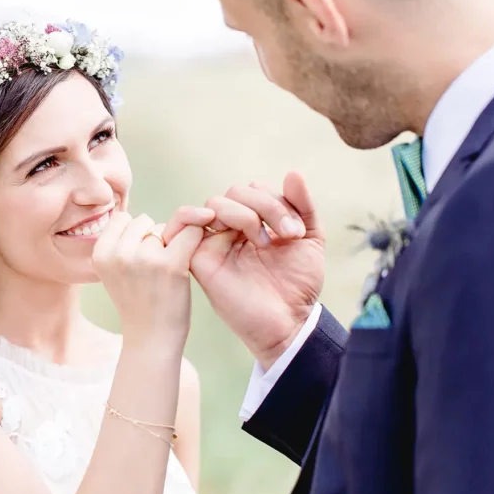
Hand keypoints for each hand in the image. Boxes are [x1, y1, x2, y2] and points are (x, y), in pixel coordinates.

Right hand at [93, 212, 205, 345]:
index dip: (136, 234)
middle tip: (153, 271)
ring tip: (166, 273)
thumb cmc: (137, 303)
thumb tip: (143, 216)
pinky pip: (190, 231)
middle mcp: (118, 253)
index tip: (139, 259)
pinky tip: (200, 245)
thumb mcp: (115, 271)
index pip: (123, 218)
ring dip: (171, 243)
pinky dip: (197, 232)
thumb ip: (121, 243)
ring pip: (165, 227)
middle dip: (153, 239)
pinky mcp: (170, 264)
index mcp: (100, 253)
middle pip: (144, 221)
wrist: (151, 339)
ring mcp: (143, 258)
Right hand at [164, 172, 324, 368]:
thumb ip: (302, 205)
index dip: (278, 201)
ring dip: (244, 214)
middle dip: (266, 206)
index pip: (255, 190)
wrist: (289, 321)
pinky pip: (183, 223)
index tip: (298, 232)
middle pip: (235, 192)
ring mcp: (214, 241)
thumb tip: (292, 172)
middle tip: (288, 235)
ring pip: (216, 203)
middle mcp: (232, 228)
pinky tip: (230, 231)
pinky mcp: (198, 257)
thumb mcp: (310, 238)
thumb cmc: (298, 285)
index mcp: (256, 221)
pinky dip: (194, 215)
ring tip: (264, 242)